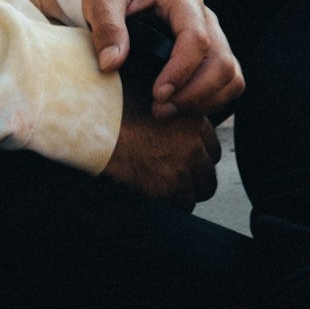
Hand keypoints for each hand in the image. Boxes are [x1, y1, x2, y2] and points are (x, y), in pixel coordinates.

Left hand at [81, 0, 241, 125]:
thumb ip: (107, 26)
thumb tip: (112, 63)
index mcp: (182, 0)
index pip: (196, 38)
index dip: (181, 72)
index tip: (157, 95)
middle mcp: (205, 19)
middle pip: (221, 62)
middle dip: (194, 94)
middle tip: (160, 109)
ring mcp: (213, 38)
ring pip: (231, 77)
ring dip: (204, 101)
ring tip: (167, 111)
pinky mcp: (212, 56)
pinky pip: (228, 84)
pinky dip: (210, 102)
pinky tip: (179, 107)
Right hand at [103, 99, 223, 200]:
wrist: (97, 129)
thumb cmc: (117, 111)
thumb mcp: (154, 102)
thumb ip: (173, 115)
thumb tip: (174, 126)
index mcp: (194, 123)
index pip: (212, 151)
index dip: (198, 159)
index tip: (186, 162)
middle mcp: (193, 147)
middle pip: (208, 176)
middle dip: (195, 180)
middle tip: (177, 180)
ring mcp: (181, 170)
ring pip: (197, 194)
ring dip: (183, 194)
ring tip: (164, 189)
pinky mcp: (166, 190)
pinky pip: (181, 206)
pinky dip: (170, 204)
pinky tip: (155, 195)